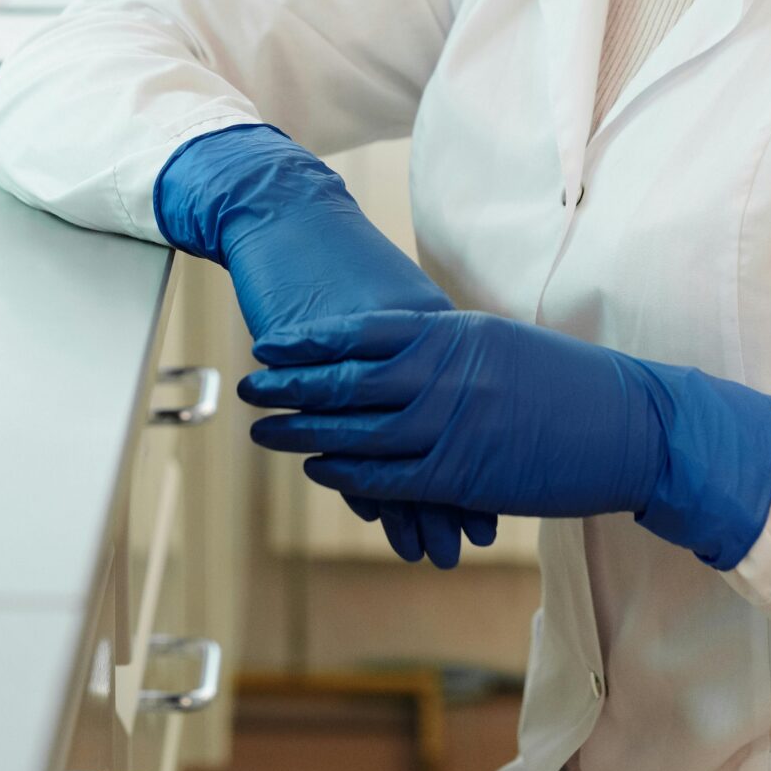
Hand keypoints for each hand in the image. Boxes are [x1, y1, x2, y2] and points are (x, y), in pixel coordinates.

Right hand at [155, 124, 489, 565]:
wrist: (289, 215)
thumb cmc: (345, 267)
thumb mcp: (399, 310)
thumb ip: (426, 361)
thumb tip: (448, 415)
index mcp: (447, 337)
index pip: (470, 421)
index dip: (474, 475)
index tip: (481, 525)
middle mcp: (421, 347)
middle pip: (441, 442)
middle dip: (448, 508)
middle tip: (451, 555)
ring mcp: (374, 352)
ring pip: (394, 448)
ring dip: (401, 508)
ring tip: (412, 551)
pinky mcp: (329, 362)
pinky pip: (341, 423)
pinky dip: (348, 471)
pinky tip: (361, 509)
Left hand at [238, 309, 770, 570]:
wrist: (632, 427)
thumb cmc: (568, 383)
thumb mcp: (500, 344)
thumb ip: (445, 346)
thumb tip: (401, 347)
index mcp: (455, 335)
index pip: (363, 331)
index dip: (309, 338)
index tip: (268, 341)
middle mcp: (447, 375)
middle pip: (347, 379)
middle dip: (289, 383)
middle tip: (248, 386)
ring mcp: (454, 427)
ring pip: (358, 430)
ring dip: (303, 430)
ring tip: (262, 430)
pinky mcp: (465, 475)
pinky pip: (390, 476)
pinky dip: (347, 473)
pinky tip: (318, 469)